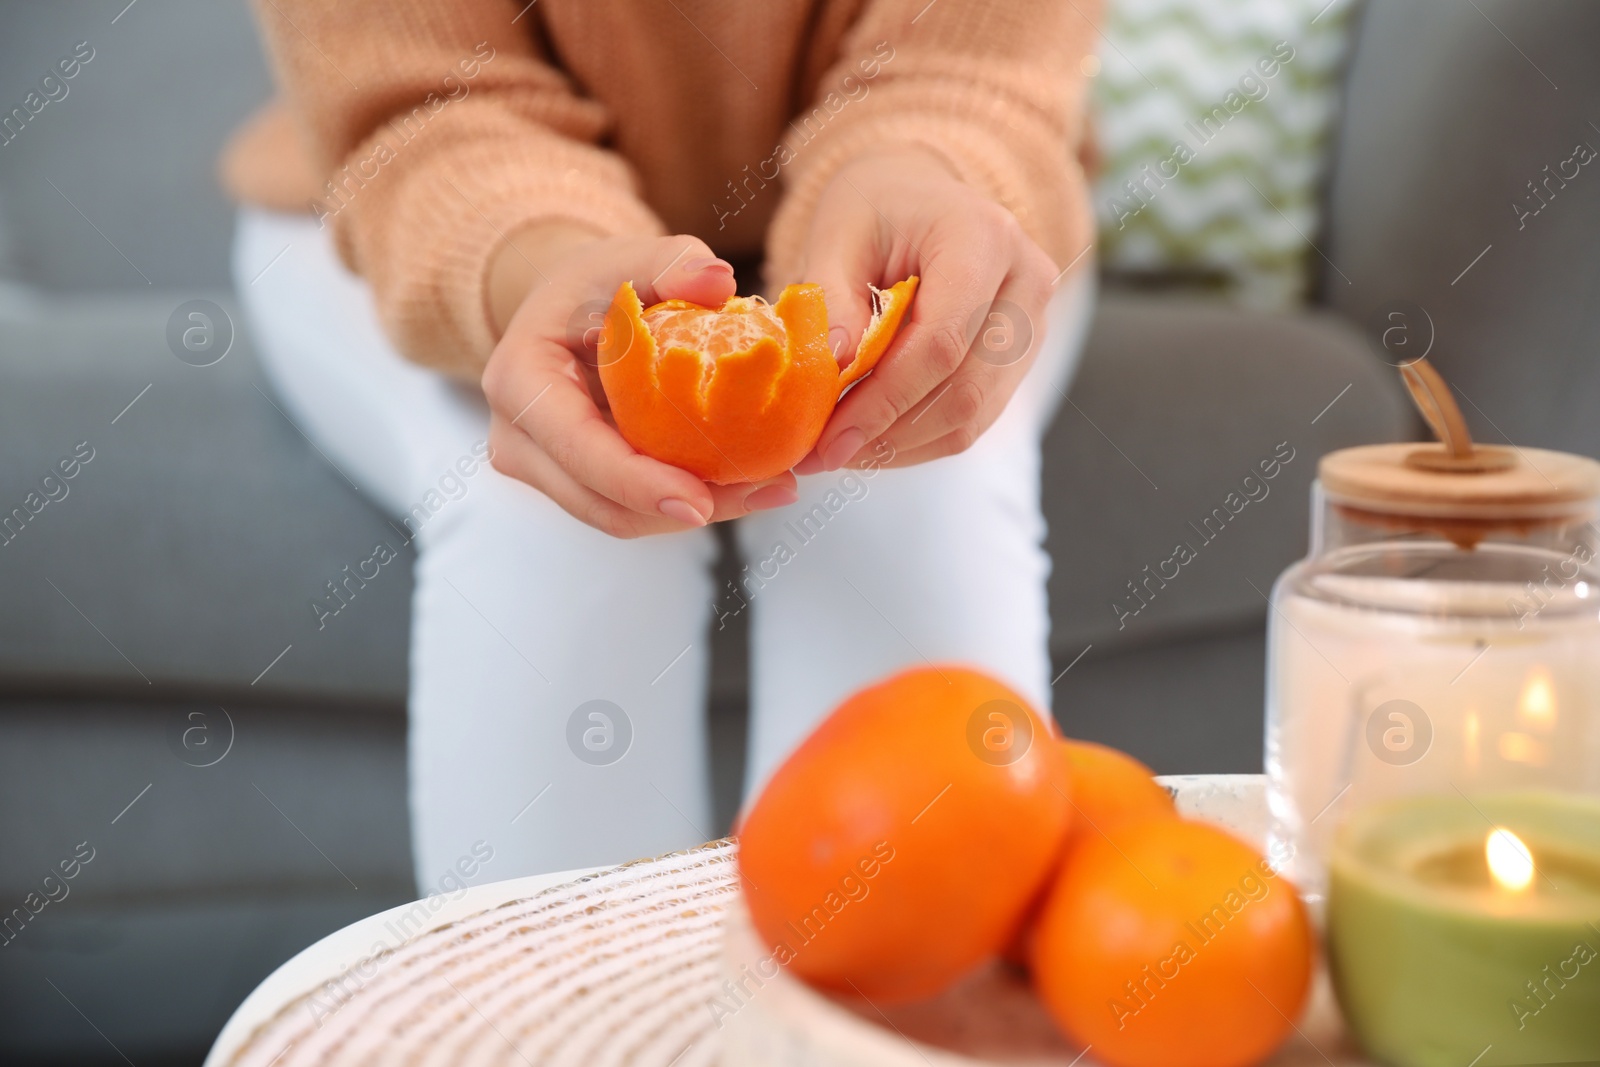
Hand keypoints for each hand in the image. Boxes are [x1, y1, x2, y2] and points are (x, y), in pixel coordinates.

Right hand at [481, 227, 799, 537]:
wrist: (567, 310)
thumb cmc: (595, 283)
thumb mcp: (631, 259)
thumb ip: (673, 263)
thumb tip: (718, 281)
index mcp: (520, 380)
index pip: (577, 447)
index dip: (635, 482)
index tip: (698, 501)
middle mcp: (519, 436)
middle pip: (600, 501)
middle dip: (682, 508)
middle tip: (769, 490)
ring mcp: (545, 468)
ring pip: (620, 517)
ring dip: (698, 511)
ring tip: (772, 488)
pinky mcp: (579, 484)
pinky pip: (634, 507)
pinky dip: (689, 500)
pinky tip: (749, 482)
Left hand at [795, 147, 1066, 470]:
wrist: (918, 196)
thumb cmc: (874, 209)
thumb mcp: (836, 236)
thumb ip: (831, 301)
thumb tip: (832, 372)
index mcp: (983, 237)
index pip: (942, 343)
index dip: (884, 400)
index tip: (828, 438)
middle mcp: (1026, 281)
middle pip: (965, 389)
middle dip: (889, 433)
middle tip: (823, 455)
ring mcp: (1034, 324)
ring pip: (974, 416)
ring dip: (901, 446)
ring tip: (839, 449)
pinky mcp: (1021, 358)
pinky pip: (974, 418)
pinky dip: (918, 440)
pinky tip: (871, 438)